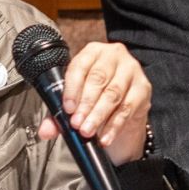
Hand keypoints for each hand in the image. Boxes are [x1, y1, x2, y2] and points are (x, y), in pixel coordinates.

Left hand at [36, 41, 151, 165]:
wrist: (121, 105)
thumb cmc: (93, 96)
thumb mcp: (74, 101)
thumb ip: (58, 115)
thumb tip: (45, 131)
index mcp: (92, 52)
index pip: (80, 66)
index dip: (72, 88)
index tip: (67, 108)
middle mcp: (114, 55)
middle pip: (98, 79)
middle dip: (86, 104)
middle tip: (77, 123)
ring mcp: (131, 70)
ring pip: (113, 94)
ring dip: (98, 116)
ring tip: (87, 132)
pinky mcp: (143, 88)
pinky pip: (127, 109)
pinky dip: (114, 126)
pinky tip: (104, 137)